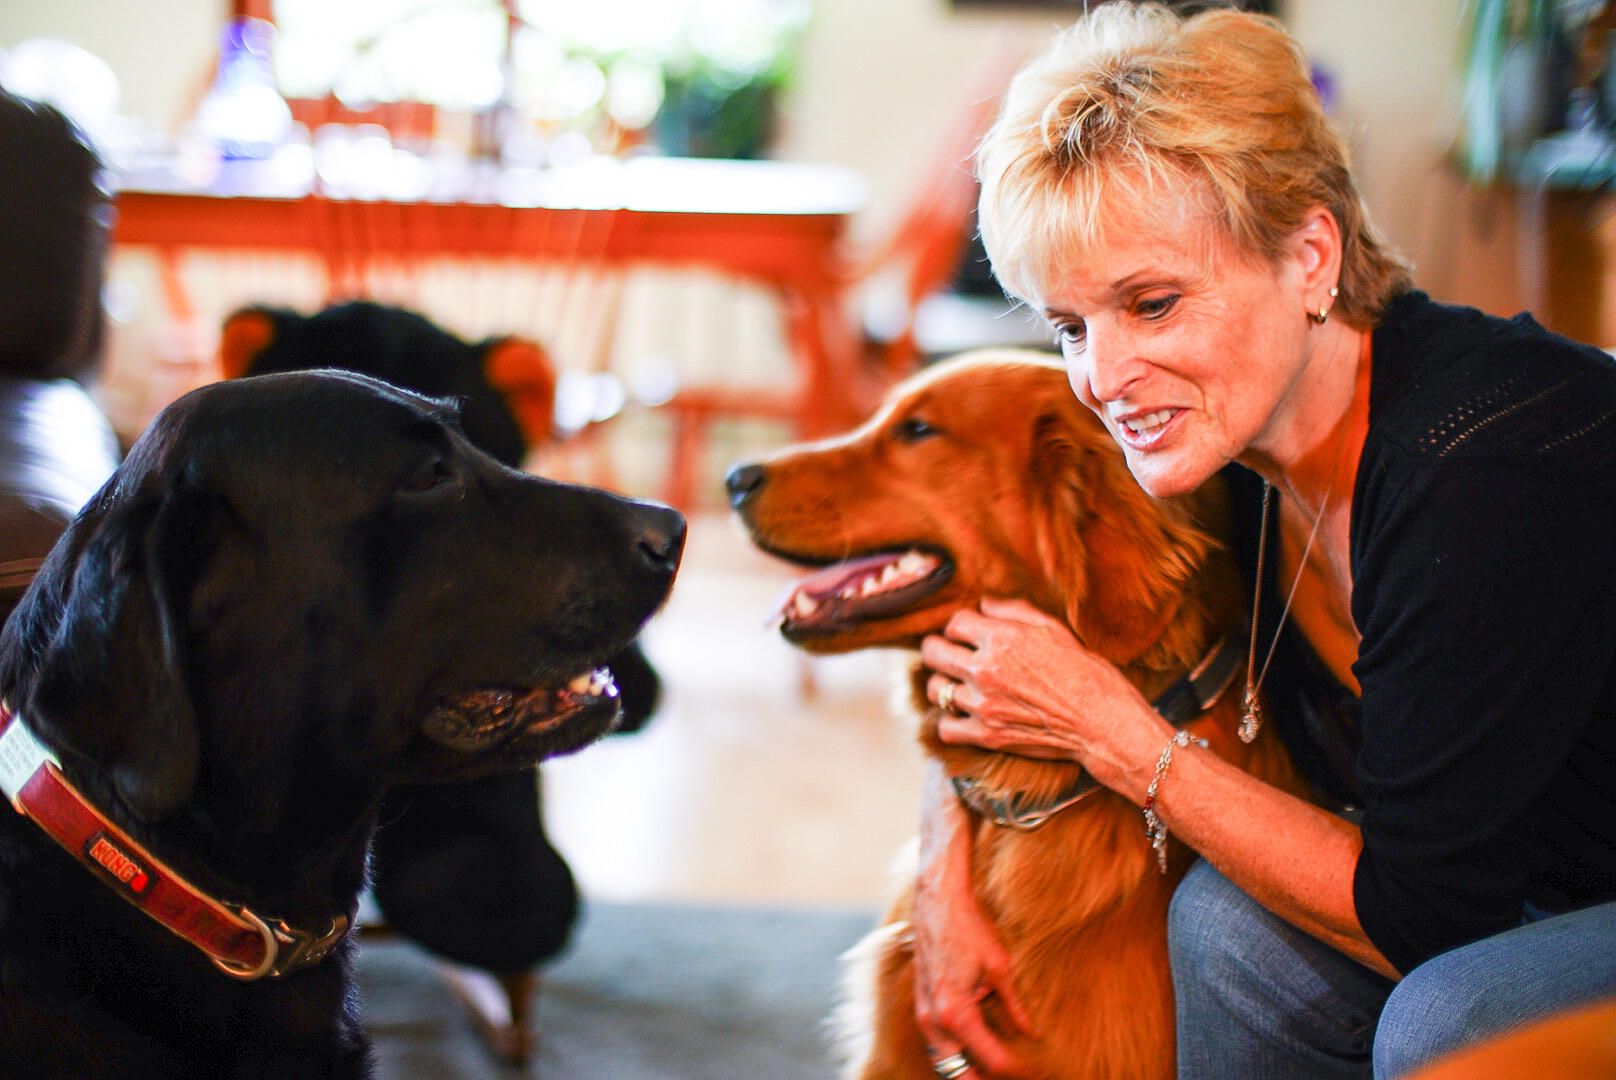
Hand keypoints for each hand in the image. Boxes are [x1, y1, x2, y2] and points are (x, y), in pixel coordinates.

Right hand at [913, 765, 1038, 1078]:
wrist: (936, 898)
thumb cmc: (969, 926)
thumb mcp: (1000, 966)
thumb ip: (1015, 1005)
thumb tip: (1032, 1032)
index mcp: (957, 1013)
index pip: (991, 1061)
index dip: (1016, 1072)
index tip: (1035, 1073)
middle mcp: (934, 1020)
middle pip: (959, 1074)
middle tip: (1014, 1076)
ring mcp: (923, 1014)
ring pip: (945, 1061)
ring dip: (969, 1068)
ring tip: (998, 1068)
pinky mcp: (920, 1004)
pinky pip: (938, 1042)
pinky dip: (957, 1050)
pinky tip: (979, 1045)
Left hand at [920, 598, 1163, 787]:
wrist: (1102, 723)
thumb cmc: (1085, 672)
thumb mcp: (1054, 629)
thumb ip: (1013, 611)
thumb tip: (983, 604)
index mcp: (1003, 639)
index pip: (954, 623)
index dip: (961, 626)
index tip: (968, 633)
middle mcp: (986, 670)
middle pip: (933, 651)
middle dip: (939, 648)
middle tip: (950, 653)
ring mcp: (984, 705)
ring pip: (935, 689)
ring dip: (943, 683)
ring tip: (958, 683)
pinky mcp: (987, 735)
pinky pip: (946, 727)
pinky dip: (950, 720)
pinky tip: (964, 714)